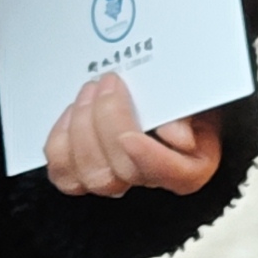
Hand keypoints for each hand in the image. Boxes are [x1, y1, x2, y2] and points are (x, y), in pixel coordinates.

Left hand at [40, 73, 221, 198]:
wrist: (156, 80)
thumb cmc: (179, 86)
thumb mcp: (196, 88)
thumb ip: (190, 108)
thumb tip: (178, 137)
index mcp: (193, 161)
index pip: (178, 176)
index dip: (151, 160)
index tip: (132, 137)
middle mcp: (153, 175)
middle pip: (127, 172)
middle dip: (110, 124)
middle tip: (109, 84)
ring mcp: (117, 176)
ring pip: (93, 176)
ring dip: (84, 130)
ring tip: (90, 92)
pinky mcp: (85, 171)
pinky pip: (65, 174)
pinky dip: (61, 143)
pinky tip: (72, 113)